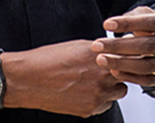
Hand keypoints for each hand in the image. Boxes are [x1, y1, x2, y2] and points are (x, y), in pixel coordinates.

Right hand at [0, 40, 126, 116]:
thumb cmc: (47, 60)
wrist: (28, 80)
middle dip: (120, 71)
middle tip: (110, 70)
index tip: (122, 57)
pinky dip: (101, 99)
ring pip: (119, 91)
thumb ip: (98, 50)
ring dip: (112, 86)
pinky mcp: (90, 109)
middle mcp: (101, 75)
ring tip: (97, 82)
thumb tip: (110, 50)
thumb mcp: (76, 46)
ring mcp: (97, 94)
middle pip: (126, 74)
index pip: (126, 56)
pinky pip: (105, 105)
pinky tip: (88, 92)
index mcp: (100, 56)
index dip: (124, 56)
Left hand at [91, 7, 154, 86]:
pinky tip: (113, 71)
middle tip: (96, 45)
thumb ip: (133, 16)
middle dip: (119, 46)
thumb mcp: (146, 15)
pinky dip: (129, 76)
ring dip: (121, 63)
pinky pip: (147, 80)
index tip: (106, 25)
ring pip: (146, 65)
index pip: (148, 22)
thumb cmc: (150, 26)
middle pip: (146, 46)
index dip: (127, 24)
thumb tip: (116, 24)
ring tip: (101, 60)